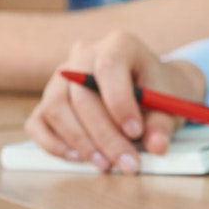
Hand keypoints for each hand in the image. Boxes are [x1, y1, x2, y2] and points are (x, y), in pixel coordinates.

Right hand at [24, 32, 206, 174]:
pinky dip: (54, 144)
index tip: (136, 132)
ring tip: (105, 163)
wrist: (150, 89)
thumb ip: (163, 124)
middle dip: (103, 135)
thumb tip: (158, 146)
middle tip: (124, 162)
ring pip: (55, 108)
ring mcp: (61, 76)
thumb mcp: (171, 104)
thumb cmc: (159, 92)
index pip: (109, 67)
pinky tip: (79, 158)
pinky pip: (37, 123)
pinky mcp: (48, 99)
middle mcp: (84, 54)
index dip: (119, 102)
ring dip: (80, 142)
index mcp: (119, 44)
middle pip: (80, 94)